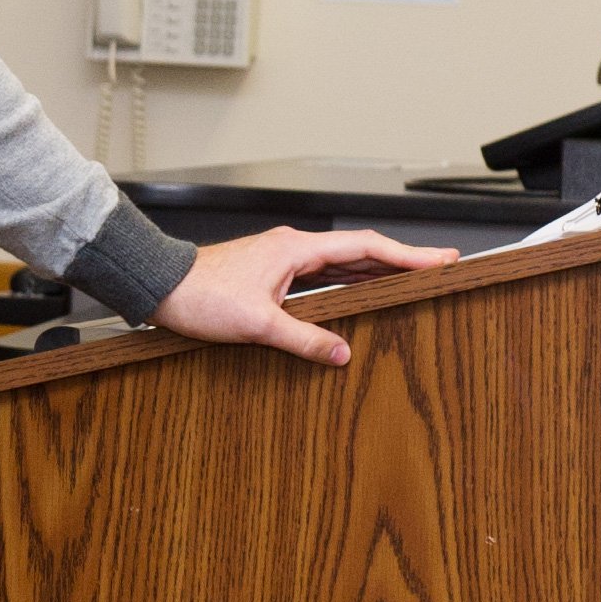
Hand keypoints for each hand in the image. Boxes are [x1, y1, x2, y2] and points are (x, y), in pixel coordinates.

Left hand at [148, 226, 458, 365]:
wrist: (160, 286)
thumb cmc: (200, 296)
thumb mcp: (256, 323)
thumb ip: (303, 338)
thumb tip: (342, 354)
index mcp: (295, 250)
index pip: (364, 247)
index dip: (405, 254)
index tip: (440, 258)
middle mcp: (292, 249)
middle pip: (359, 251)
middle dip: (400, 260)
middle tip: (440, 267)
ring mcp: (282, 260)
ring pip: (341, 264)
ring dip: (375, 272)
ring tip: (412, 281)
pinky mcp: (271, 274)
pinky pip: (322, 276)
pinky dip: (348, 283)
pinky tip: (361, 296)